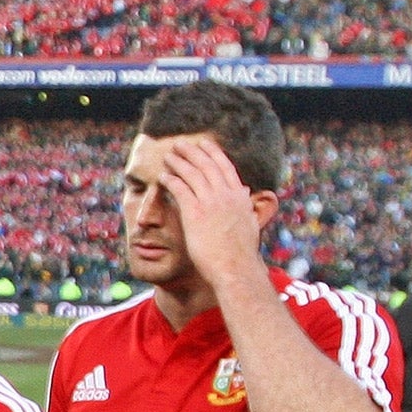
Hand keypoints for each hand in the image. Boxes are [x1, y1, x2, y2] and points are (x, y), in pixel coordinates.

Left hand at [159, 137, 268, 293]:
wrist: (235, 268)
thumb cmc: (240, 253)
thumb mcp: (249, 224)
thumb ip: (246, 206)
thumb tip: (246, 193)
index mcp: (239, 197)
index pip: (225, 167)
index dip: (213, 153)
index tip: (204, 143)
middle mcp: (226, 196)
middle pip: (207, 165)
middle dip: (192, 152)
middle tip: (180, 144)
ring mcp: (211, 203)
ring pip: (192, 174)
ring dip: (179, 162)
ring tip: (168, 156)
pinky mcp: (195, 213)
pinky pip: (180, 189)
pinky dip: (171, 179)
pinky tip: (163, 176)